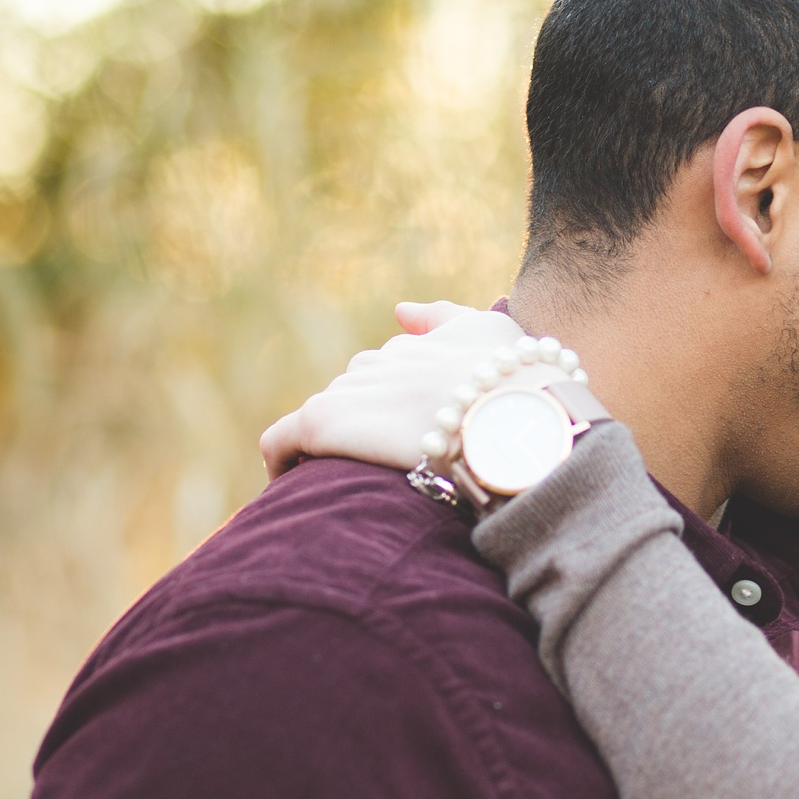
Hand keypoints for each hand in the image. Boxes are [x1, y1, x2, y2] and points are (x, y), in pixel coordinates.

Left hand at [259, 302, 525, 478]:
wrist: (509, 418)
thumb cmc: (517, 383)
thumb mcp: (495, 332)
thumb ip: (446, 315)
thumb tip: (401, 310)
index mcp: (418, 346)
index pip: (395, 368)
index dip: (404, 404)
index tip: (417, 438)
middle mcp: (379, 363)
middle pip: (359, 392)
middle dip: (371, 424)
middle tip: (393, 468)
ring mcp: (350, 391)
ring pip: (327, 416)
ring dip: (337, 446)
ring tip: (355, 485)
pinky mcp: (322, 422)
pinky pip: (281, 441)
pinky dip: (283, 461)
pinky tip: (297, 488)